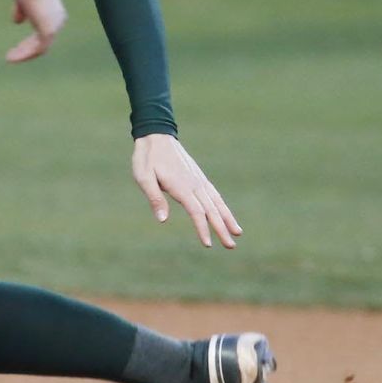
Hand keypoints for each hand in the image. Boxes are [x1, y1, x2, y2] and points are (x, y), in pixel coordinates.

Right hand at [6, 0, 68, 62]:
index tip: (18, 45)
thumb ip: (21, 10)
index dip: (30, 40)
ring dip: (24, 54)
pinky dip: (24, 54)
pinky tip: (11, 57)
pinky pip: (37, 49)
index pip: (43, 31)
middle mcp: (58, 20)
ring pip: (40, 48)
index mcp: (54, 12)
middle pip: (42, 41)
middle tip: (12, 54)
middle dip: (27, 48)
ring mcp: (55, 27)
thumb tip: (17, 22)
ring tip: (9, 58)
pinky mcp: (48, 32)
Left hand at [130, 133, 241, 248]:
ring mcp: (199, 180)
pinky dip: (223, 206)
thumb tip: (163, 220)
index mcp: (181, 186)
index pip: (197, 212)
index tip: (208, 244)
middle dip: (222, 229)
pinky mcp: (199, 177)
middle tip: (231, 246)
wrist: (156, 136)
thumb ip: (155, 198)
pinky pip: (214, 194)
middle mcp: (194, 184)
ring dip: (228, 218)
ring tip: (238, 233)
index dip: (203, 228)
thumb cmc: (147, 158)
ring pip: (217, 202)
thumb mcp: (143, 178)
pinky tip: (227, 214)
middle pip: (211, 210)